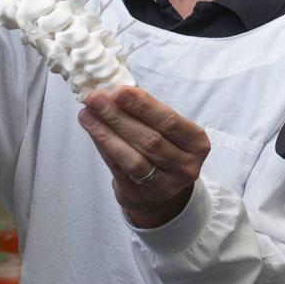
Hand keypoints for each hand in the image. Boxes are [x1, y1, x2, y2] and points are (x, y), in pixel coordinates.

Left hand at [78, 86, 211, 227]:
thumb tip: (113, 88)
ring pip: (133, 158)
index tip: (119, 91)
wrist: (161, 189)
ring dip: (107, 133)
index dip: (143, 106)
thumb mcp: (166, 128)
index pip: (170, 121)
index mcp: (196, 143)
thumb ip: (145, 109)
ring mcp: (164, 184)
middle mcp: (185, 166)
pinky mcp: (141, 194)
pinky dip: (104, 147)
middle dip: (119, 116)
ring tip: (87, 114)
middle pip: (150, 140)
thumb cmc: (164, 146)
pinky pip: (119, 169)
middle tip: (96, 98)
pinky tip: (92, 130)